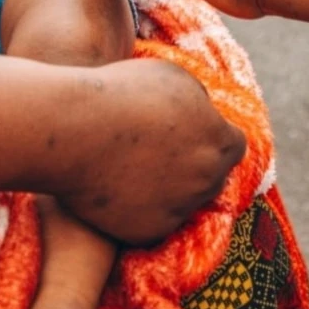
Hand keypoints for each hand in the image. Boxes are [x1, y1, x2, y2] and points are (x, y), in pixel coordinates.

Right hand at [57, 58, 245, 243]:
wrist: (74, 131)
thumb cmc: (121, 92)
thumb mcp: (172, 77)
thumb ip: (197, 101)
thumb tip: (202, 114)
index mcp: (218, 140)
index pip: (234, 146)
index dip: (212, 138)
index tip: (191, 134)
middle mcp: (207, 178)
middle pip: (212, 177)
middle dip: (194, 166)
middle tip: (159, 151)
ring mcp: (179, 208)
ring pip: (184, 201)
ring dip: (169, 189)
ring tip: (132, 166)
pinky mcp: (149, 231)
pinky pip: (153, 221)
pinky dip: (140, 209)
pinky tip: (116, 188)